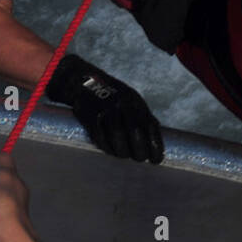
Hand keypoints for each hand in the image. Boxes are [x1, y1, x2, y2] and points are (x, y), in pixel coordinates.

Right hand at [45, 53, 163, 162]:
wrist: (84, 81)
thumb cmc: (113, 97)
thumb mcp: (132, 102)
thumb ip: (143, 119)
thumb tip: (155, 144)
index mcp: (136, 102)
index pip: (150, 126)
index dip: (155, 145)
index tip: (156, 160)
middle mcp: (123, 104)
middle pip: (135, 131)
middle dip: (139, 151)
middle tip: (139, 159)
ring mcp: (106, 108)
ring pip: (117, 134)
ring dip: (122, 151)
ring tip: (123, 155)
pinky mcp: (89, 114)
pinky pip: (99, 135)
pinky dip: (106, 146)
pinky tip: (109, 149)